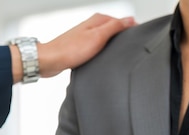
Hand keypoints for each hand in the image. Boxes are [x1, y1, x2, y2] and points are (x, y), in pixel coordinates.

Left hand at [10, 13, 135, 82]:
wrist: (50, 61)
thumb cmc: (70, 50)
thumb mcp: (98, 37)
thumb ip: (115, 27)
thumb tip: (130, 19)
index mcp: (97, 20)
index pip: (121, 21)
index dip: (131, 29)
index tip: (138, 37)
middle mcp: (91, 26)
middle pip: (114, 30)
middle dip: (122, 38)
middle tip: (130, 48)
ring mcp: (86, 36)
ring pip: (106, 39)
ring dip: (112, 45)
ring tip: (118, 54)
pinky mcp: (81, 47)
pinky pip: (98, 47)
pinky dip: (103, 52)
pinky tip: (104, 59)